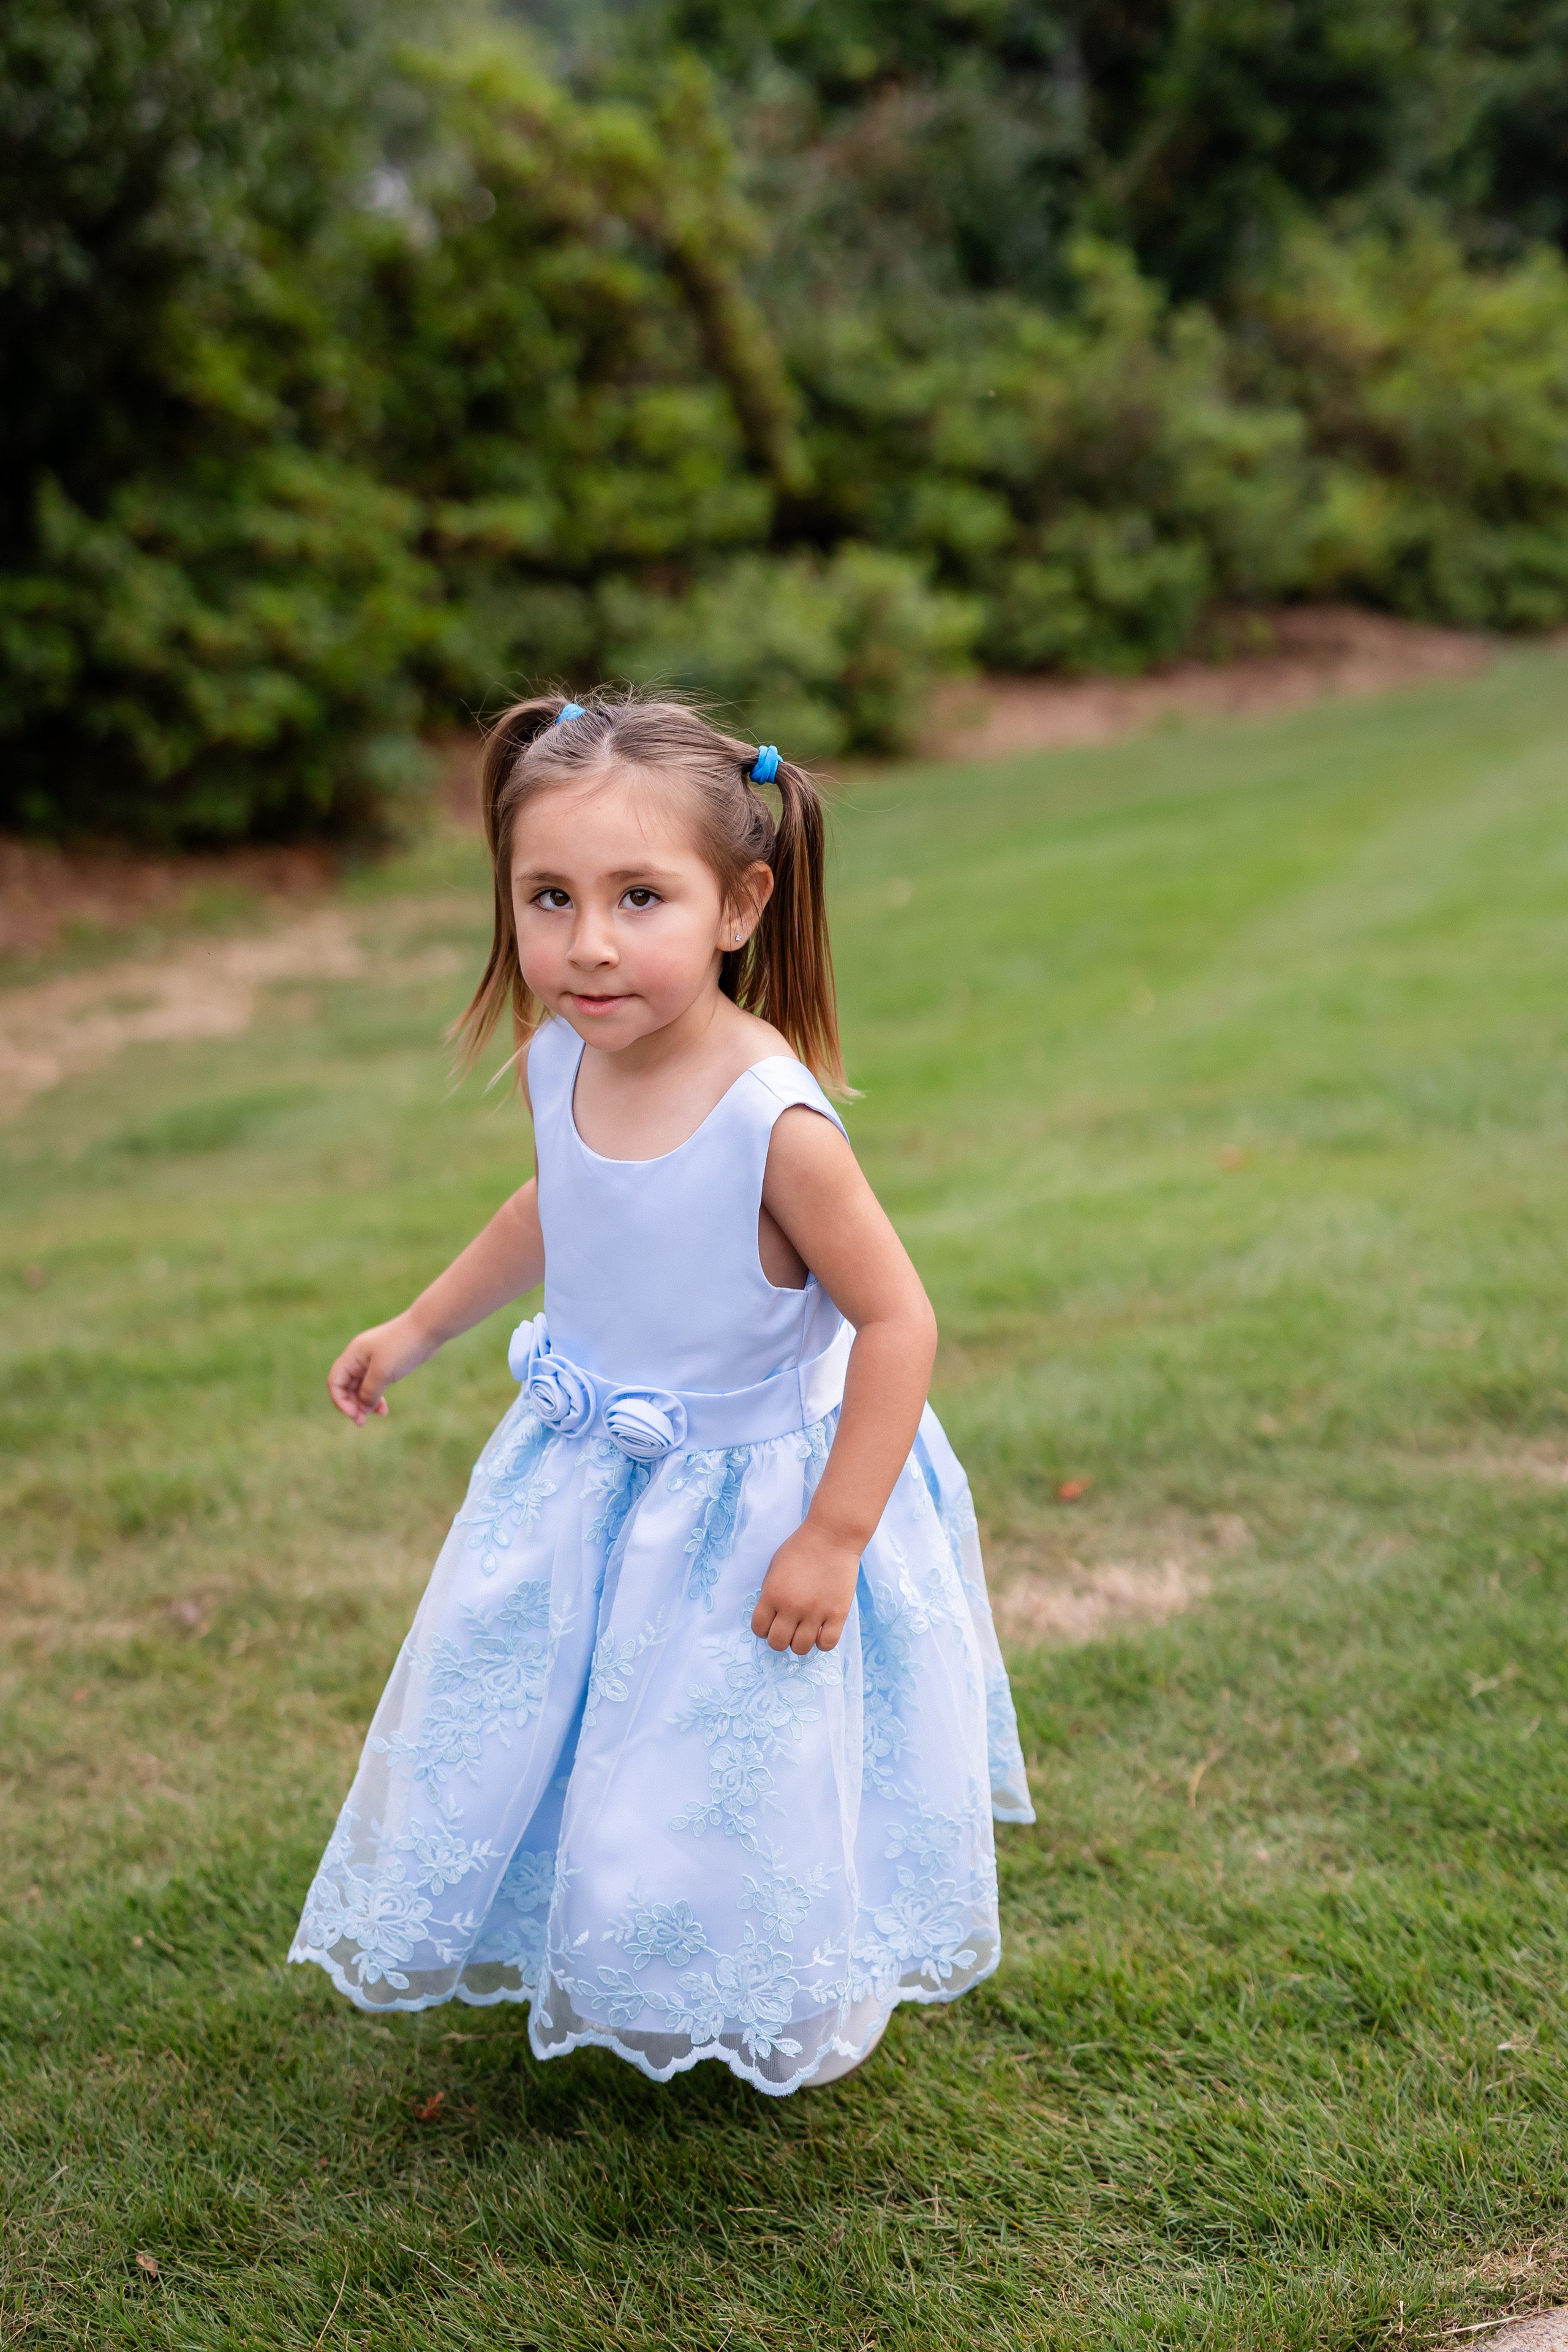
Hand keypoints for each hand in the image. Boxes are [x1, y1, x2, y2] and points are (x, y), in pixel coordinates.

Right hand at [327, 1312, 439, 1425]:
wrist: (427, 1329)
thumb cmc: (402, 1347)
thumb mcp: (382, 1373)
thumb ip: (368, 1393)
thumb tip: (362, 1408)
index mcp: (353, 1355)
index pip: (335, 1382)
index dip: (340, 1401)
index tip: (354, 1415)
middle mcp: (359, 1358)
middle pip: (346, 1386)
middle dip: (352, 1405)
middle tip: (362, 1422)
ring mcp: (372, 1360)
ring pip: (361, 1387)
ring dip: (366, 1403)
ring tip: (380, 1414)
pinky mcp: (386, 1364)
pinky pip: (375, 1384)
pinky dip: (377, 1397)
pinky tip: (384, 1409)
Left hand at [751, 1522, 861, 1655]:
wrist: (832, 1536)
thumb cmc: (801, 1547)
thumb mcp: (774, 1566)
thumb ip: (769, 1592)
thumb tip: (770, 1616)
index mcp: (772, 1594)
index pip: (759, 1629)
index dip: (763, 1628)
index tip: (772, 1623)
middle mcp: (792, 1607)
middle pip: (778, 1643)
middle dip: (780, 1638)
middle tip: (788, 1628)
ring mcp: (816, 1612)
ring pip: (801, 1648)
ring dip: (800, 1642)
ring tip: (805, 1629)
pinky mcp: (837, 1614)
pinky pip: (827, 1644)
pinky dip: (822, 1642)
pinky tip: (821, 1630)